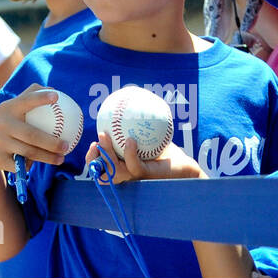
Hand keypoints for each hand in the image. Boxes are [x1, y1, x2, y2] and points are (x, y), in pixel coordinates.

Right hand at [0, 84, 69, 172]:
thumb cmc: (4, 121)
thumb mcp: (11, 107)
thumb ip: (30, 96)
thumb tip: (54, 89)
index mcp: (8, 108)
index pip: (26, 101)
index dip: (40, 98)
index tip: (56, 97)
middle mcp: (2, 124)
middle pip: (32, 135)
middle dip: (52, 142)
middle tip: (67, 145)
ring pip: (29, 153)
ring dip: (48, 158)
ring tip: (62, 158)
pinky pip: (20, 165)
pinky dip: (31, 166)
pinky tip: (43, 164)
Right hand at [84, 130, 204, 183]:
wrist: (185, 167)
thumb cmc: (166, 152)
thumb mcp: (148, 136)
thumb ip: (136, 125)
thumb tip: (127, 100)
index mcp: (123, 167)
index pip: (101, 168)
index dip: (92, 159)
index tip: (92, 144)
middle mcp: (127, 175)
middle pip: (102, 173)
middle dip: (93, 159)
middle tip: (96, 142)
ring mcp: (136, 177)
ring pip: (115, 171)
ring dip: (107, 153)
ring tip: (106, 137)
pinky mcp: (148, 176)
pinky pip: (134, 166)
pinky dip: (129, 153)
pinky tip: (131, 141)